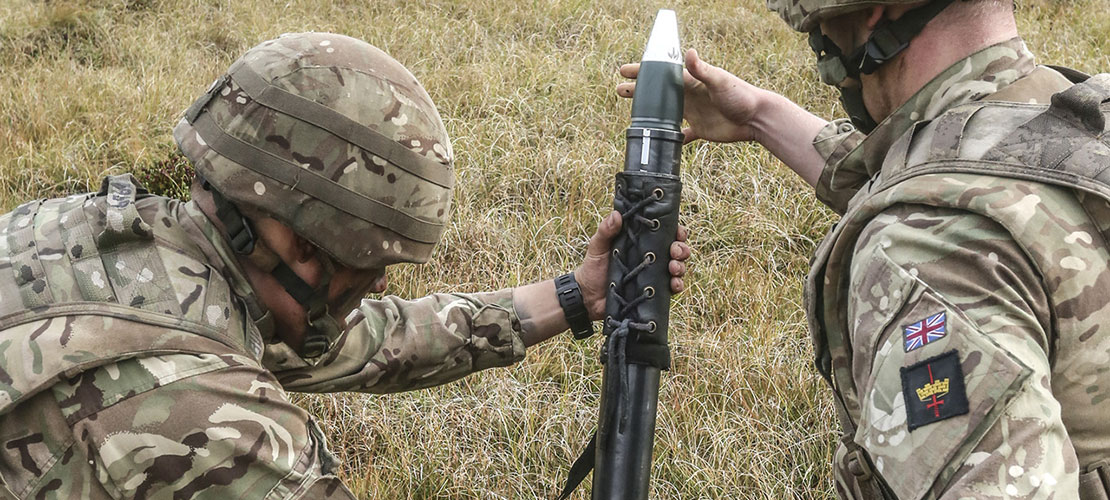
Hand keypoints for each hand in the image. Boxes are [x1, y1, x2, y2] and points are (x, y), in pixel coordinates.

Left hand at [575, 211, 690, 319]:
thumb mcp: (597, 245)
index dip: (676, 231)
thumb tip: (617, 214)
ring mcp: (654, 274)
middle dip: (681, 249)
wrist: (587, 296)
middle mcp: (651, 257)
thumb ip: (606, 230)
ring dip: (681, 267)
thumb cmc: (593, 267)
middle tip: (675, 252)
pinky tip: (674, 285)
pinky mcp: (653, 292)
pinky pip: (672, 288)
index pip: (665, 233)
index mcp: (641, 242)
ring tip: (674, 269)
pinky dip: (677, 285)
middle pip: (676, 249)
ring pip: (678, 267)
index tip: (677, 232)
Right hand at [616, 48, 770, 144]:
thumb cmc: (741, 96)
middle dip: (639, 91)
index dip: (644, 72)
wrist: (757, 118)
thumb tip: (689, 53)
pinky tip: (662, 144)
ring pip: (666, 113)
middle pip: (659, 93)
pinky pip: (682, 136)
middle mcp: (690, 96)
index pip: (662, 74)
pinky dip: (673, 140)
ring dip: (650, 114)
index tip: (625, 70)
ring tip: (632, 114)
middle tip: (619, 89)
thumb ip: (703, 69)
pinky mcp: (701, 129)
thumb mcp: (720, 80)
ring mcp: (694, 113)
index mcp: (691, 82)